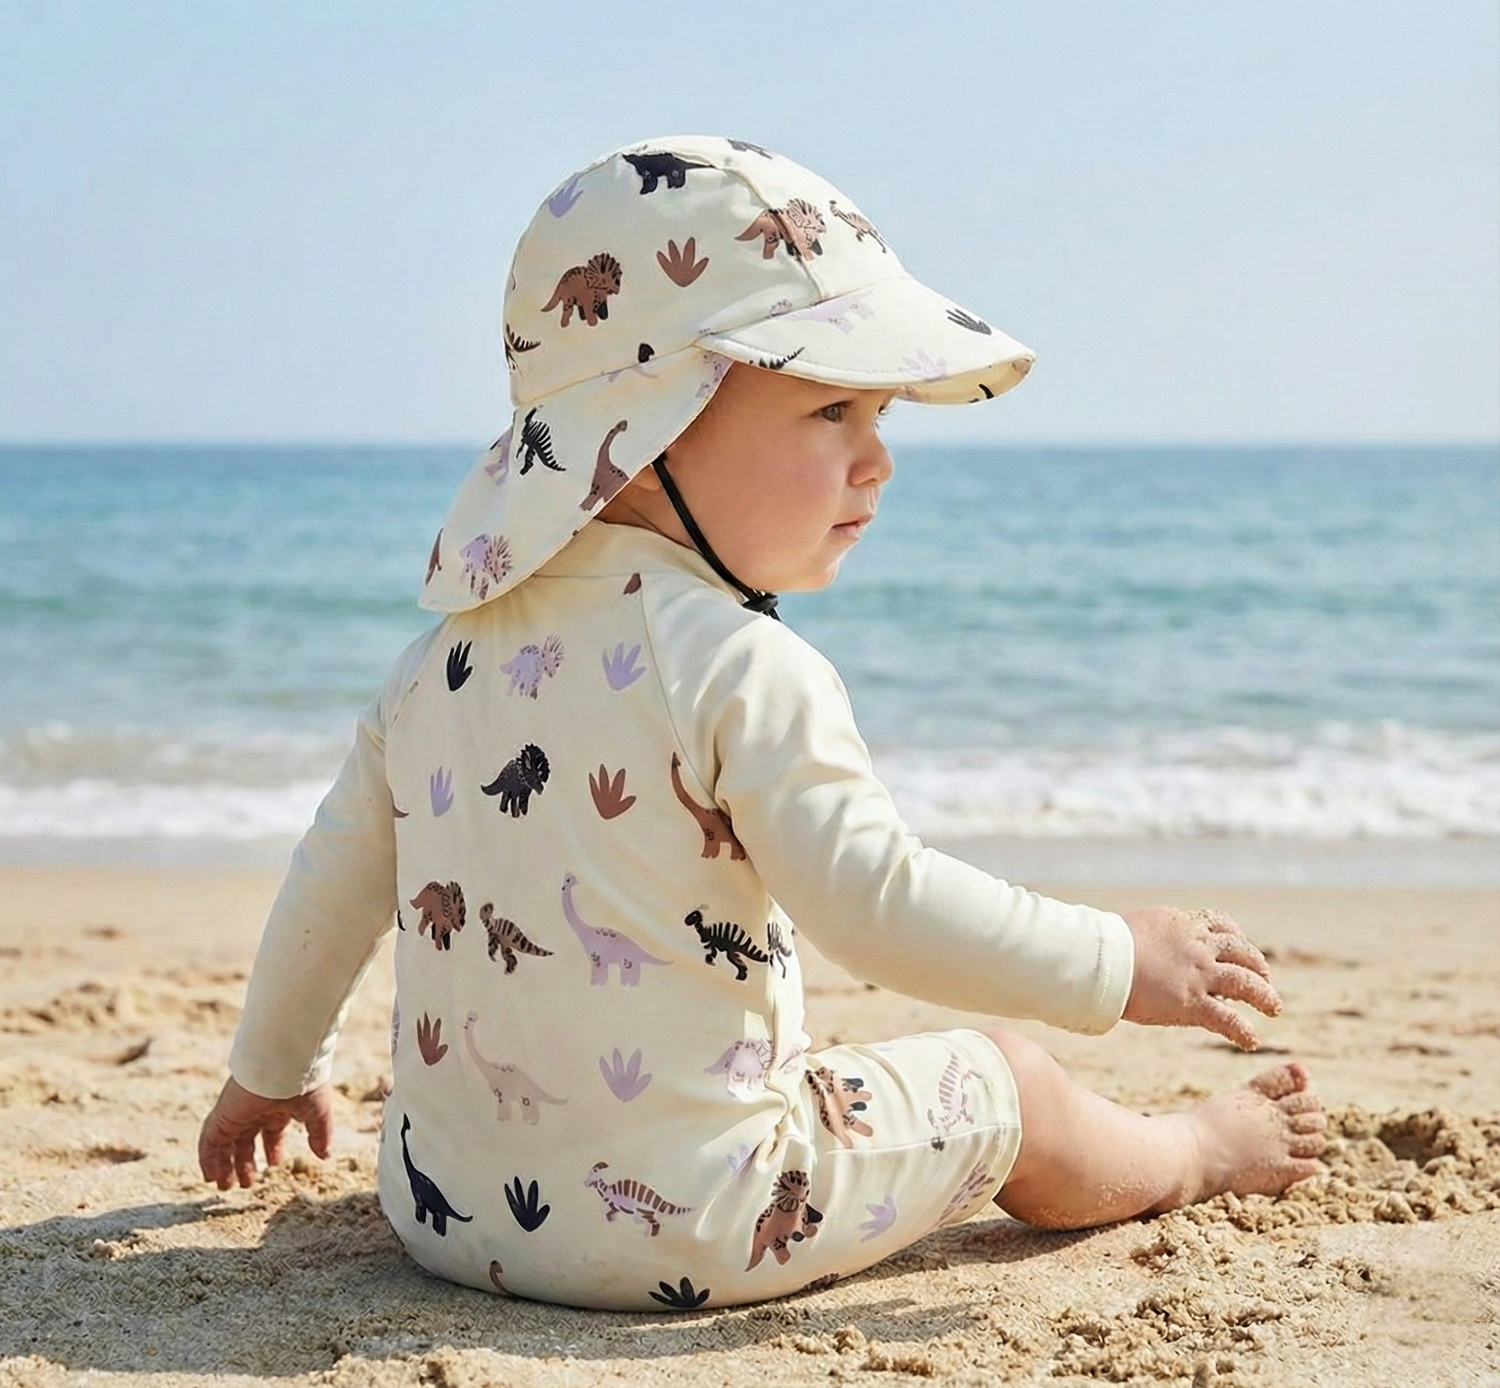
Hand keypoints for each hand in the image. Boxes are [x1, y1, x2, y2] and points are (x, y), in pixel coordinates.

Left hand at [197, 1076, 333, 1189]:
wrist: (286, 1064)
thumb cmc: (305, 1085)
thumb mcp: (317, 1114)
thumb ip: (320, 1135)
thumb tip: (326, 1156)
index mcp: (277, 1108)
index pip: (270, 1132)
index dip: (271, 1149)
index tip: (273, 1165)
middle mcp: (255, 1110)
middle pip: (245, 1140)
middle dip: (245, 1162)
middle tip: (247, 1184)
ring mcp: (237, 1112)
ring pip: (225, 1143)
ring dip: (225, 1165)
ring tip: (226, 1186)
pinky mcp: (222, 1114)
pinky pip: (209, 1140)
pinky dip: (208, 1159)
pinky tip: (211, 1176)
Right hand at [1120, 906, 1281, 1049]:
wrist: (1103, 959)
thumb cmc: (1108, 944)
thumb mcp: (1140, 925)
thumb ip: (1156, 935)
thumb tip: (1149, 943)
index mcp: (1185, 924)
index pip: (1222, 925)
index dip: (1238, 938)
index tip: (1241, 948)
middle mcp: (1199, 947)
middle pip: (1243, 953)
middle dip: (1258, 967)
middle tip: (1265, 979)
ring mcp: (1199, 975)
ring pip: (1245, 984)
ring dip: (1265, 997)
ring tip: (1274, 1008)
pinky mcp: (1192, 1003)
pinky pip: (1227, 1019)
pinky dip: (1243, 1031)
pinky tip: (1251, 1040)